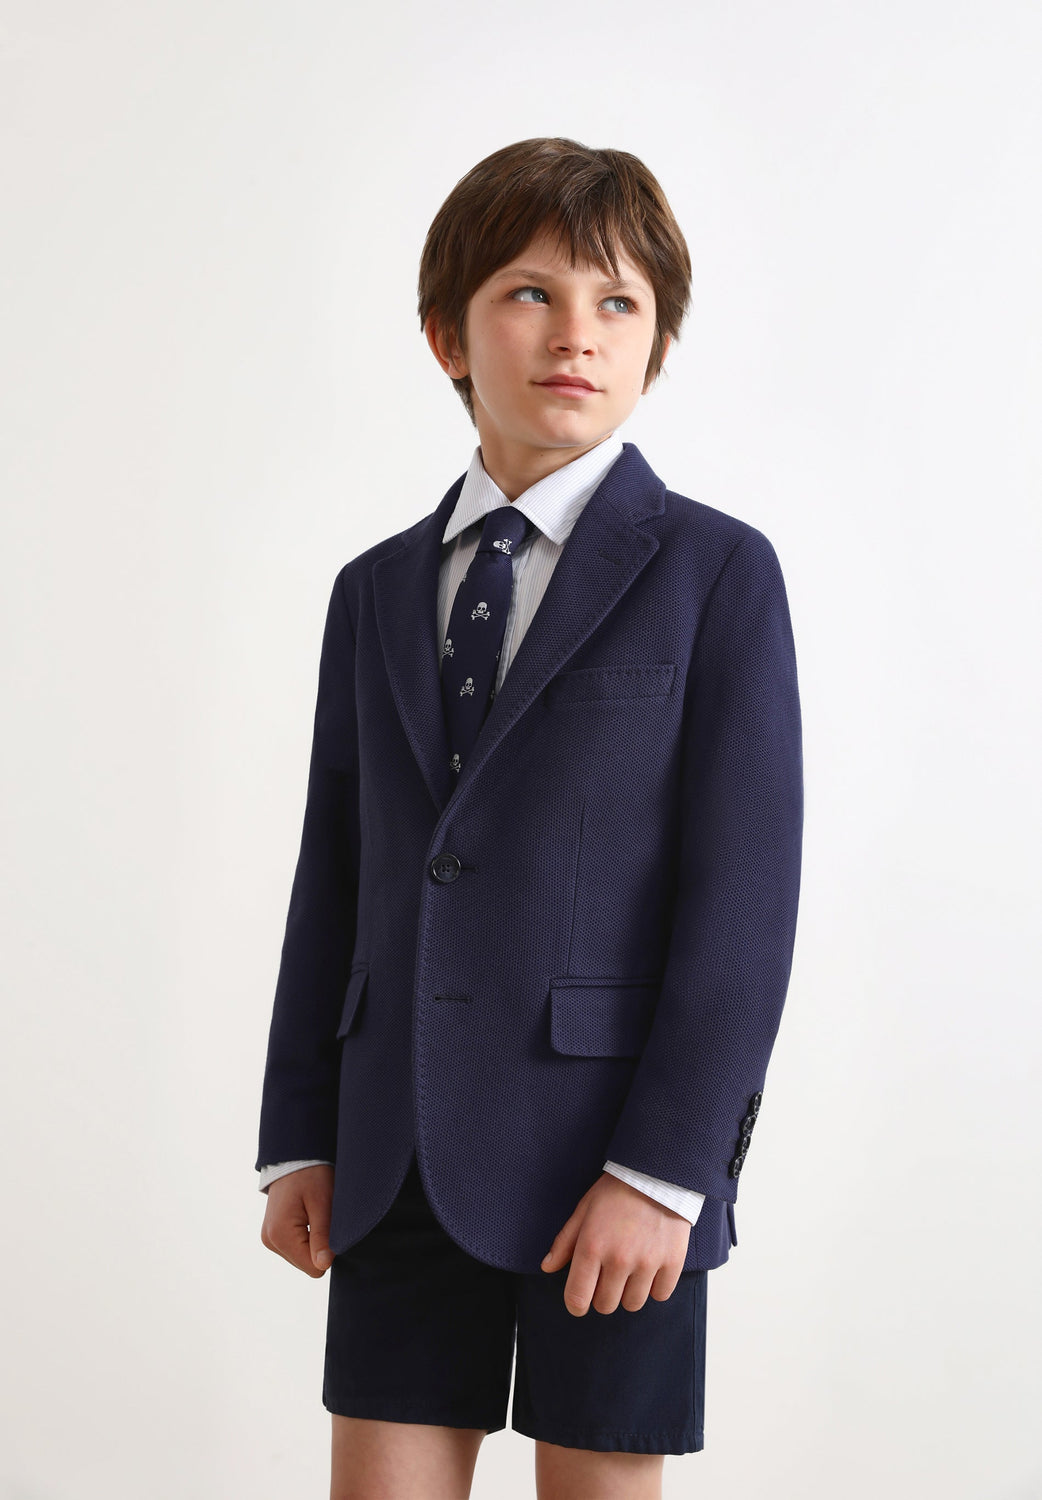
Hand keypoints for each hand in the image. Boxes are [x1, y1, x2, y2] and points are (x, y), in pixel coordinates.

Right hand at [260, 1164, 334, 1276]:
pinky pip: (295, 1249)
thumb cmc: (311, 1176)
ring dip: (312, 1241)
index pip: (313, 1268)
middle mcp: (270, 1240)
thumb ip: (322, 1237)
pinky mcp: (272, 1235)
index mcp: (280, 1235)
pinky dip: (305, 1237)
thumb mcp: (323, 1204)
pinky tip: (306, 1217)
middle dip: (319, 1245)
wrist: (294, 1158)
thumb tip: (323, 1266)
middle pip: (307, 1265)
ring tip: (313, 1214)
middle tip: (322, 1217)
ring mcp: (269, 1239)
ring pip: (302, 1258)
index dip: (328, 1250)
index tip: (330, 1226)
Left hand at [541, 1172, 691, 1315]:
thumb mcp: (584, 1210)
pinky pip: (660, 1295)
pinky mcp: (672, 1262)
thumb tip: (547, 1267)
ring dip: (629, 1292)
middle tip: (608, 1275)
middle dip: (603, 1295)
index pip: (578, 1298)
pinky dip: (654, 1287)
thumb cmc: (616, 1191)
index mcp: (592, 1247)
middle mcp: (618, 1259)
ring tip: (631, 1269)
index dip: (575, 1305)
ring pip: (632, 1304)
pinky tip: (651, 1267)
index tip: (579, 1300)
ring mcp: (647, 1263)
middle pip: (605, 1305)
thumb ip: (565, 1242)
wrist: (656, 1173)